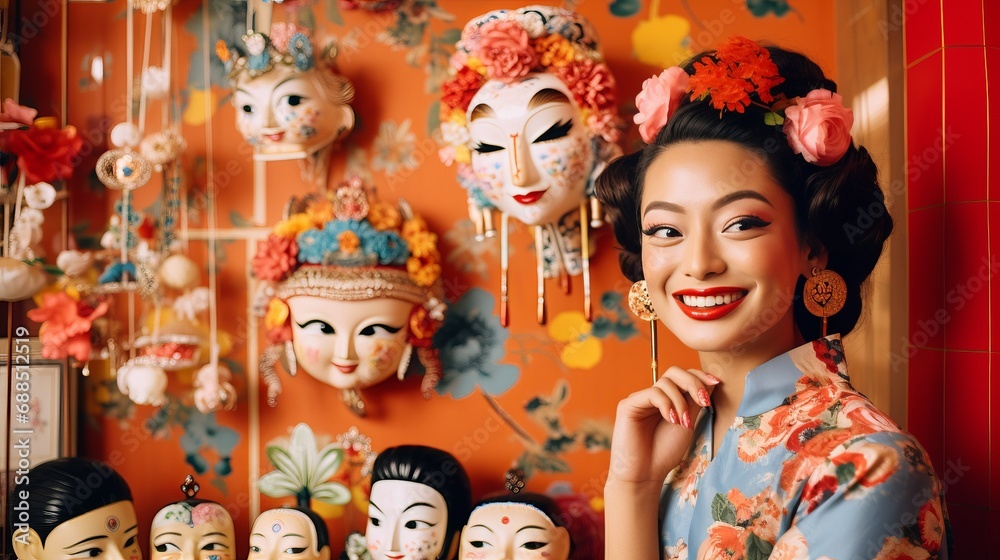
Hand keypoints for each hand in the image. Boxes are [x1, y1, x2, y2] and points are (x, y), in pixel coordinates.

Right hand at [607, 367, 719, 485]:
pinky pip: (653, 393)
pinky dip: (667, 404)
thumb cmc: (665, 453)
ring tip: (684, 422)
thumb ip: (695, 402)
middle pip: (674, 372)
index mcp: (666, 399)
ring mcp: (640, 399)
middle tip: (704, 401)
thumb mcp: (687, 424)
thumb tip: (711, 381)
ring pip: (665, 382)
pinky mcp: (628, 405)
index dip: (699, 376)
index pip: (682, 377)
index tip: (716, 383)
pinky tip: (672, 420)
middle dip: (693, 383)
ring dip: (681, 401)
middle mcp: (652, 396)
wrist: (645, 474)